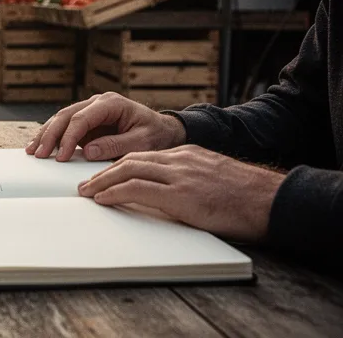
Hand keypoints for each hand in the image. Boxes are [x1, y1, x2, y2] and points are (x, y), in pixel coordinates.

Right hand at [26, 92, 186, 161]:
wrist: (163, 131)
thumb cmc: (156, 135)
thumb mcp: (142, 142)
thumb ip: (116, 145)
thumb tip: (88, 151)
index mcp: (111, 103)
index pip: (81, 119)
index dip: (68, 138)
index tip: (62, 156)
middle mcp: (97, 103)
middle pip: (65, 116)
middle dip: (50, 135)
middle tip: (39, 154)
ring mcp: (89, 111)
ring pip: (60, 119)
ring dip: (45, 135)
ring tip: (32, 151)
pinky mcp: (86, 123)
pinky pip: (64, 127)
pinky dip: (51, 137)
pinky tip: (40, 146)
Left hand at [78, 145, 285, 241]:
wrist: (270, 200)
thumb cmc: (246, 197)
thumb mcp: (212, 179)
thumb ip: (189, 181)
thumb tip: (169, 196)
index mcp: (187, 155)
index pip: (144, 157)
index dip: (119, 166)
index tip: (104, 175)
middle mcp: (179, 160)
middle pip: (130, 160)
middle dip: (104, 172)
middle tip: (85, 184)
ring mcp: (179, 175)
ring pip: (128, 171)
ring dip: (102, 182)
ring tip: (86, 192)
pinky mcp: (180, 194)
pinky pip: (137, 189)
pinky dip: (115, 192)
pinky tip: (102, 199)